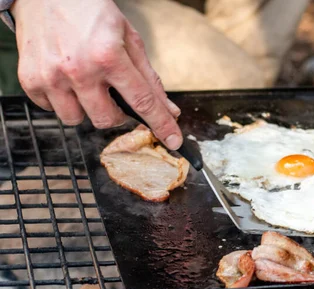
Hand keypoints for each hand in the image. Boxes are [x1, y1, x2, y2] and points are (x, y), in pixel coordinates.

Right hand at [11, 0, 182, 149]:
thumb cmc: (89, 12)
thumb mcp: (128, 38)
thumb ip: (149, 78)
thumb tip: (169, 111)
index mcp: (108, 56)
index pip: (142, 101)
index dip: (161, 124)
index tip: (173, 141)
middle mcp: (78, 69)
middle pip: (106, 120)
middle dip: (116, 113)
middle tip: (113, 93)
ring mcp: (51, 76)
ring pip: (76, 119)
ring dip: (86, 107)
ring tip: (85, 82)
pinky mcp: (30, 80)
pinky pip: (51, 109)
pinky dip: (62, 100)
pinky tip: (65, 78)